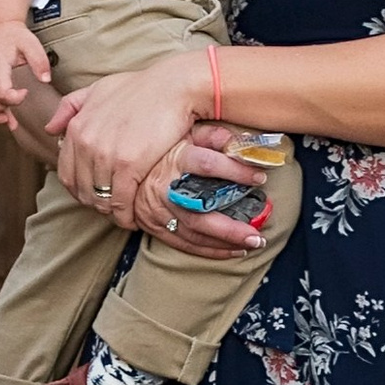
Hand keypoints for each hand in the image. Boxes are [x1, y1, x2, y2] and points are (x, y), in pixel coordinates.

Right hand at [0, 17, 50, 128]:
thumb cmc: (15, 37)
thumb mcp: (31, 43)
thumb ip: (39, 61)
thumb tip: (45, 80)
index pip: (0, 91)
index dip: (14, 98)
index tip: (26, 92)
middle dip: (2, 111)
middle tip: (17, 104)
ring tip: (8, 119)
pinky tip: (3, 118)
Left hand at [52, 53, 212, 222]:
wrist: (174, 87)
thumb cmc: (142, 87)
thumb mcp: (98, 89)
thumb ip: (70, 107)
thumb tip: (50, 129)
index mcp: (77, 127)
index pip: (66, 173)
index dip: (79, 190)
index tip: (94, 194)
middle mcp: (87, 142)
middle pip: (82, 190)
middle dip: (95, 203)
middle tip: (110, 208)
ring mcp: (106, 155)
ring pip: (100, 198)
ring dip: (111, 212)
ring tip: (122, 214)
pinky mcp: (129, 165)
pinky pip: (120, 201)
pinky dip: (125, 215)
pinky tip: (132, 218)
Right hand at [129, 126, 270, 254]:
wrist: (124, 164)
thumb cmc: (163, 147)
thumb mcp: (184, 133)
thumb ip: (211, 135)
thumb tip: (238, 140)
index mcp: (175, 159)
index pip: (208, 165)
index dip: (235, 171)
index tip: (259, 179)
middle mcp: (165, 187)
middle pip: (200, 212)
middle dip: (231, 227)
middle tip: (258, 234)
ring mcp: (157, 210)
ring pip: (193, 232)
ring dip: (225, 242)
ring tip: (253, 243)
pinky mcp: (153, 225)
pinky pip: (183, 243)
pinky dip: (209, 250)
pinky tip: (232, 251)